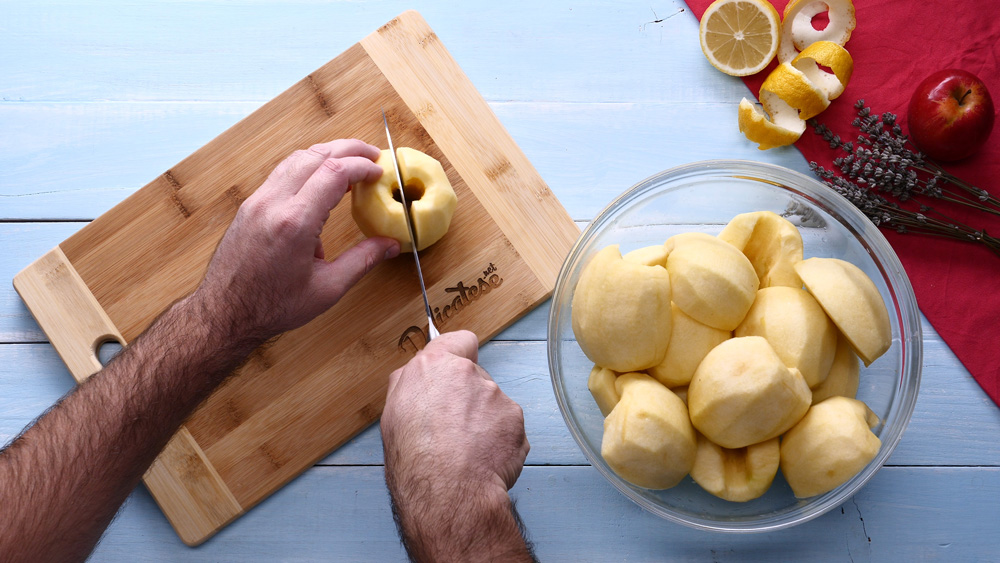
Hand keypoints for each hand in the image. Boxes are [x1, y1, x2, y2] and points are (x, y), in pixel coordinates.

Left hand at [198, 139, 399, 339]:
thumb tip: (391, 245)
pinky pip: (281, 173)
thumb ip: (363, 261)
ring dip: (326, 154)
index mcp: (295, 223)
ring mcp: (257, 202)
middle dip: (348, 150)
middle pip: (314, 155)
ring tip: (350, 163)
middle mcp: (273, 204)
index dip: (361, 166)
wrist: (225, 313)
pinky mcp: (249, 206)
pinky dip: (306, 167)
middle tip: (371, 156)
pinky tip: (321, 180)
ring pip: (295, 159)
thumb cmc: (272, 306)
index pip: (334, 172)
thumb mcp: (327, 288)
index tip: (379, 171)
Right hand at [382, 330, 528, 492]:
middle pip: (474, 378)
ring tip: (466, 449)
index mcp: (433, 366)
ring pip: (491, 404)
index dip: (460, 355)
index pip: (460, 341)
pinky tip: (483, 458)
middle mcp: (467, 374)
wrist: (446, 491)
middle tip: (453, 428)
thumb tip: (417, 376)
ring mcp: (494, 395)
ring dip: (484, 421)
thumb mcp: (392, 414)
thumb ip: (408, 384)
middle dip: (468, 398)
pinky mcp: (515, 418)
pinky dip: (499, 440)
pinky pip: (507, 426)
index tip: (458, 369)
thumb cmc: (415, 459)